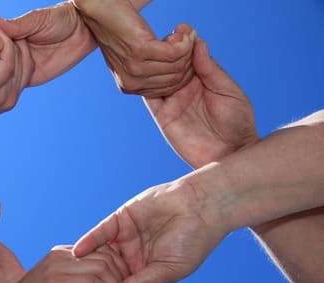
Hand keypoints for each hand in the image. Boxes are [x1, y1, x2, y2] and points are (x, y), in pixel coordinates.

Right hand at [0, 2, 94, 85]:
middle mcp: (13, 50)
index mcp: (12, 33)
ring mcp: (21, 65)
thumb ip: (14, 25)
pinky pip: (15, 82)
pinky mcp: (30, 78)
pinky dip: (4, 81)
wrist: (82, 31)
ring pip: (0, 69)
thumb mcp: (35, 20)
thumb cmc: (60, 19)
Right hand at [0, 245, 128, 282]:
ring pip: (103, 267)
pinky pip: (94, 282)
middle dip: (121, 276)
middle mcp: (60, 254)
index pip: (101, 249)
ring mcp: (57, 266)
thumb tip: (101, 281)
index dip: (117, 267)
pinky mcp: (55, 281)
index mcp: (62, 253)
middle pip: (106, 255)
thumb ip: (78, 280)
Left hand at [71, 0, 195, 97]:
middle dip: (189, 59)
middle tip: (189, 41)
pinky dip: (184, 41)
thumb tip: (182, 71)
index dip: (185, 71)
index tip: (189, 54)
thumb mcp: (137, 56)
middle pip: (176, 78)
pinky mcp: (139, 51)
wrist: (101, 10)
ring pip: (177, 65)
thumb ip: (153, 68)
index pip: (168, 88)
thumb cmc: (121, 29)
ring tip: (185, 35)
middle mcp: (131, 82)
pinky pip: (175, 52)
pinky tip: (181, 33)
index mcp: (129, 86)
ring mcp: (134, 68)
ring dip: (188, 47)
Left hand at [73, 178, 226, 282]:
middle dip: (98, 281)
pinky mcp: (121, 219)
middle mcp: (133, 256)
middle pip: (109, 272)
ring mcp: (126, 237)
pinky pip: (102, 231)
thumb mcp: (168, 269)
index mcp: (146, 271)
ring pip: (102, 252)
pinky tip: (79, 251)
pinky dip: (90, 240)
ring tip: (75, 272)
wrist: (201, 207)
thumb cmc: (193, 242)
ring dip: (89, 262)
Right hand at [145, 38, 258, 167]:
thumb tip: (199, 43)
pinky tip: (143, 71)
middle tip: (169, 36)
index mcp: (202, 79)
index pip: (187, 56)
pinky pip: (148, 98)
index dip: (184, 42)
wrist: (231, 155)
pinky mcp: (163, 117)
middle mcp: (185, 88)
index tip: (183, 29)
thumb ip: (212, 69)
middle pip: (169, 64)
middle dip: (168, 49)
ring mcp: (172, 102)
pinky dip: (143, 85)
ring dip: (155, 64)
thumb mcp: (229, 92)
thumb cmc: (238, 124)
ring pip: (156, 77)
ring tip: (158, 50)